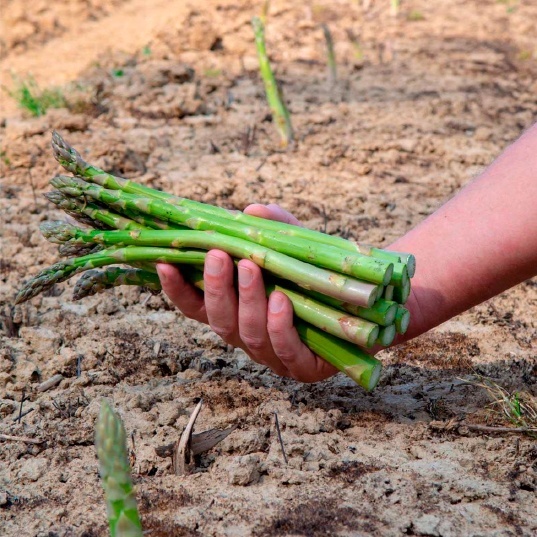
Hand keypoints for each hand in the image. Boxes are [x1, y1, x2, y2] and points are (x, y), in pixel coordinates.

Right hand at [156, 204, 338, 381]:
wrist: (370, 303)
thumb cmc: (321, 275)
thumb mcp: (296, 247)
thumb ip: (274, 228)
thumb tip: (250, 210)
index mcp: (238, 311)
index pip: (196, 306)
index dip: (176, 289)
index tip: (164, 262)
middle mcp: (249, 336)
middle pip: (218, 321)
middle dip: (215, 287)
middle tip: (218, 255)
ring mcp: (274, 356)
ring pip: (248, 335)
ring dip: (245, 300)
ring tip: (250, 267)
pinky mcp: (304, 368)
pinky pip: (284, 350)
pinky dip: (278, 326)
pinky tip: (280, 301)